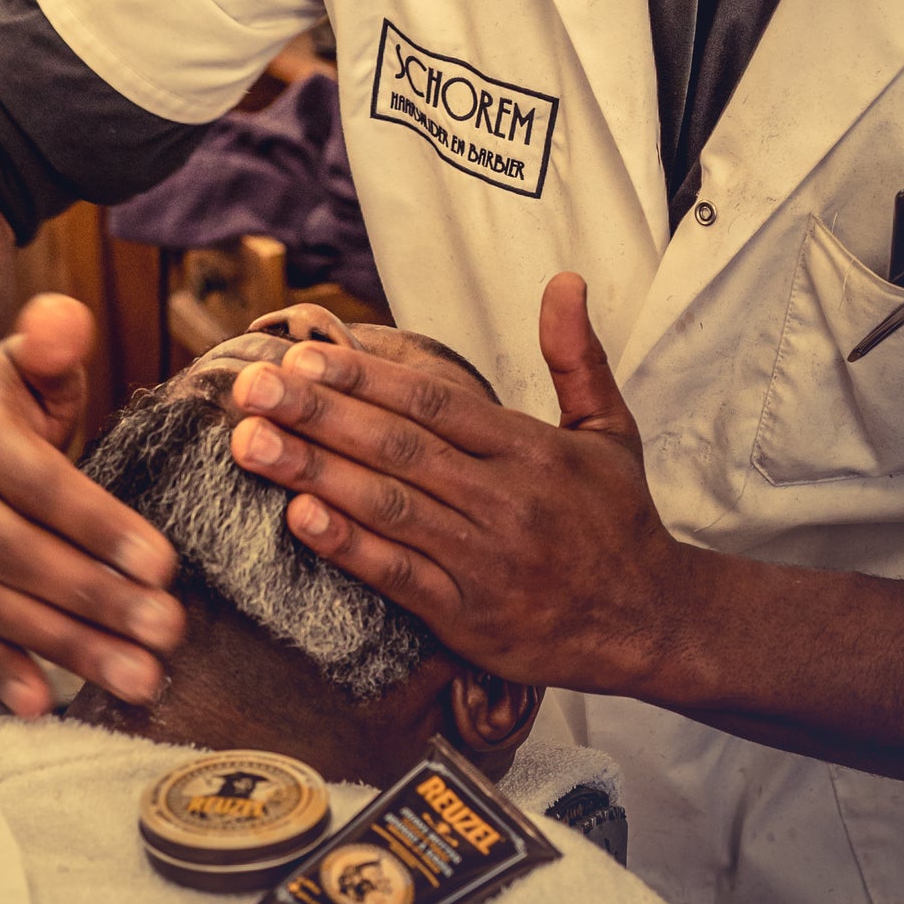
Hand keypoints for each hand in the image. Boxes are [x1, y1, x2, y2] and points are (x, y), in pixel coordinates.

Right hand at [0, 293, 182, 715]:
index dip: (99, 527)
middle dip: (97, 599)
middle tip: (167, 630)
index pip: (39, 485)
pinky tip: (44, 703)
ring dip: (68, 647)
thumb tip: (67, 322)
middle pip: (20, 556)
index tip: (163, 564)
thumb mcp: (23, 358)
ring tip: (140, 677)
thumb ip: (52, 339)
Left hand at [227, 274, 694, 692]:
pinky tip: (299, 517)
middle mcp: (505, 500)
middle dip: (318, 416)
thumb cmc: (619, 520)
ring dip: (314, 473)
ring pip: (388, 507)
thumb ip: (576, 357)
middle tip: (252, 389)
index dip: (365, 379)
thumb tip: (564, 281)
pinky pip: (400, 577)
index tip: (304, 357)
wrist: (652, 621)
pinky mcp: (469, 616)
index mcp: (530, 451)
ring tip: (251, 444)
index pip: (433, 404)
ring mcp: (485, 560)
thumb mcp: (609, 430)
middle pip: (398, 448)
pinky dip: (348, 548)